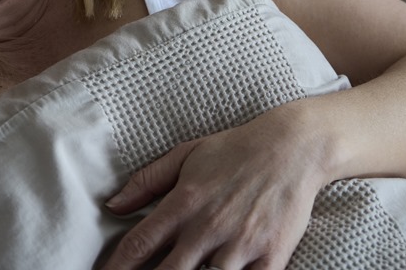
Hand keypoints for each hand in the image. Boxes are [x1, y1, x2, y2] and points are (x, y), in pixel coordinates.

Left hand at [101, 105, 326, 269]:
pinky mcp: (271, 256)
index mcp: (183, 202)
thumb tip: (113, 205)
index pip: (139, 244)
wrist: (292, 147)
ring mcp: (240, 244)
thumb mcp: (185, 154)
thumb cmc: (234, 150)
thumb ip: (147, 181)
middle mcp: (208, 226)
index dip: (117, 266)